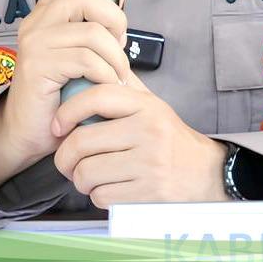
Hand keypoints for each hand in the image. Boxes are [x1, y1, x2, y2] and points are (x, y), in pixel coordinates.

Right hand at [0, 0, 130, 190]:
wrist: (26, 133)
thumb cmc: (57, 94)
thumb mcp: (80, 49)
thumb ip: (97, 19)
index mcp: (45, 13)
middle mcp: (36, 22)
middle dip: (115, 20)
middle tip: (120, 46)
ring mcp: (35, 43)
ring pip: (92, 32)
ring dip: (116, 56)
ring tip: (118, 74)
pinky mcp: (38, 66)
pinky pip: (86, 60)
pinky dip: (106, 73)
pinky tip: (106, 85)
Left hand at [51, 71, 228, 207]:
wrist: (205, 172)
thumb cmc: (169, 137)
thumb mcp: (152, 105)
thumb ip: (124, 88)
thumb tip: (91, 66)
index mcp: (145, 105)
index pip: (97, 97)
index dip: (68, 110)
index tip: (57, 124)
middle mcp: (147, 131)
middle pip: (82, 142)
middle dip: (64, 156)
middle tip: (65, 160)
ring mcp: (148, 163)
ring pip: (87, 173)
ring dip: (79, 179)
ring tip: (86, 175)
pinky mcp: (148, 193)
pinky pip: (101, 196)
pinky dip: (96, 195)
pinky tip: (105, 188)